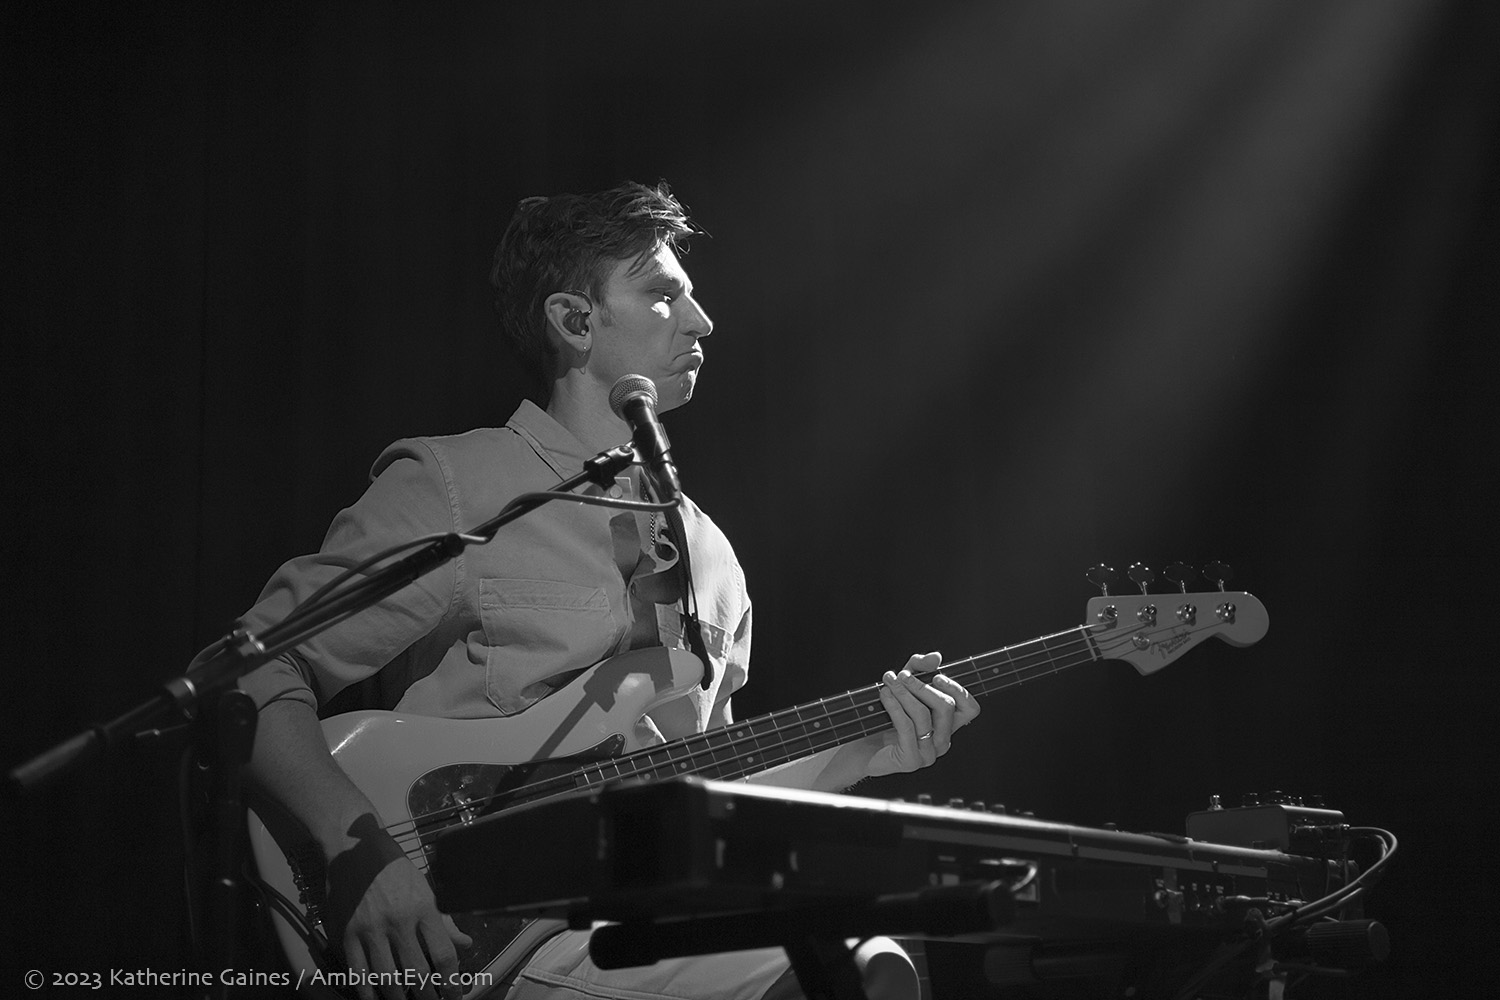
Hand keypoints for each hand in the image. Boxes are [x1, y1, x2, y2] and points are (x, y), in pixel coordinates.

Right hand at [325, 814, 472, 999]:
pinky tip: (377, 998)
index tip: (454, 994)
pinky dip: (368, 992)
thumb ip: (444, 921)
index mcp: (423, 908)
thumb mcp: (425, 889)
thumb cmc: (393, 868)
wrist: (353, 849)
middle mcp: (398, 922)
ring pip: (388, 979)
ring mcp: (370, 930)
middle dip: (429, 996)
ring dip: (400, 998)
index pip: (444, 954)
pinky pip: (358, 974)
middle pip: (417, 973)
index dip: (452, 982)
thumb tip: (465, 944)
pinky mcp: (346, 935)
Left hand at [867, 652, 979, 776]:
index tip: (936, 676)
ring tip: (889, 682)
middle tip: (902, 676)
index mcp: (948, 726)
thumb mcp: (904, 684)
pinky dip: (894, 706)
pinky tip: (884, 695)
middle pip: (946, 707)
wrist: (864, 746)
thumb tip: (936, 657)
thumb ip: (919, 668)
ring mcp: (929, 754)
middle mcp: (943, 741)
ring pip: (924, 715)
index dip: (957, 690)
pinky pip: (906, 727)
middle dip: (922, 686)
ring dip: (904, 693)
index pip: (970, 708)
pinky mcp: (911, 761)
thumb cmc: (887, 715)